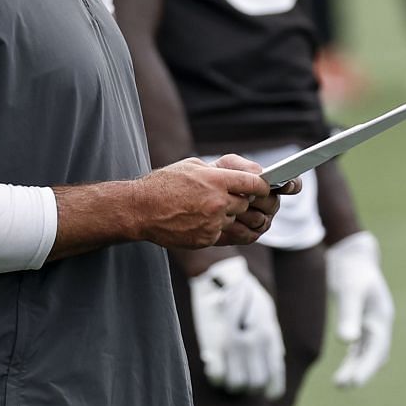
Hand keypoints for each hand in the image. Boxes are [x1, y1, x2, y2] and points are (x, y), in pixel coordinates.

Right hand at [131, 157, 271, 249]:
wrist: (140, 210)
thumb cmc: (165, 184)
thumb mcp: (193, 166)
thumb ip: (222, 170)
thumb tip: (247, 175)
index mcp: (217, 180)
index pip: (256, 184)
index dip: (263, 187)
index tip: (265, 188)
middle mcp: (218, 202)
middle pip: (248, 205)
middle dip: (244, 202)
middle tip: (236, 199)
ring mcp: (213, 223)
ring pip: (236, 221)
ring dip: (230, 216)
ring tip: (213, 210)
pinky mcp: (207, 239)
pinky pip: (223, 234)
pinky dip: (217, 228)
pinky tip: (201, 221)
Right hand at [188, 255, 285, 397]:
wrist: (221, 275)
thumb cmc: (244, 293)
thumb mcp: (266, 313)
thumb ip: (270, 339)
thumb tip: (274, 359)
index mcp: (270, 336)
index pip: (274, 376)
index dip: (269, 389)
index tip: (263, 391)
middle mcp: (255, 343)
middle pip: (255, 385)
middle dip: (248, 387)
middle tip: (241, 377)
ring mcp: (234, 344)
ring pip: (236, 384)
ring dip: (230, 383)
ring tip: (226, 372)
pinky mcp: (214, 343)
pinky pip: (217, 376)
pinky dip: (215, 376)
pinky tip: (213, 366)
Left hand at [212, 154, 292, 244]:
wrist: (196, 196)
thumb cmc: (215, 177)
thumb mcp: (227, 166)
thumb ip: (245, 168)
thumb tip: (261, 175)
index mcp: (268, 185)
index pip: (291, 185)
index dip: (292, 184)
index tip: (287, 184)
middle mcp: (268, 204)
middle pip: (273, 203)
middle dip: (258, 199)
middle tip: (245, 196)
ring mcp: (260, 221)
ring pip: (261, 220)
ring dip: (244, 214)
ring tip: (229, 208)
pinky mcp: (249, 236)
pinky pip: (249, 234)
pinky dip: (236, 228)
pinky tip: (225, 222)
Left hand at [325, 231, 393, 387]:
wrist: (351, 254)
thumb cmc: (351, 270)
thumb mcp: (350, 291)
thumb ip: (349, 315)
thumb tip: (347, 342)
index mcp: (381, 317)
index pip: (376, 348)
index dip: (366, 366)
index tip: (354, 382)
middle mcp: (380, 322)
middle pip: (374, 353)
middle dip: (361, 371)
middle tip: (344, 386)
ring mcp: (372, 322)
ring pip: (367, 352)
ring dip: (356, 367)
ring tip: (340, 384)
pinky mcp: (361, 320)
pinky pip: (361, 346)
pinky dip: (354, 357)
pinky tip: (346, 368)